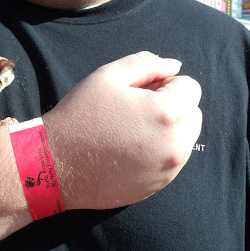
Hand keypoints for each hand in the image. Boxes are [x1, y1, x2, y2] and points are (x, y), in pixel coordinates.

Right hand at [43, 51, 201, 210]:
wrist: (56, 164)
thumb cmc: (80, 115)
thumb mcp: (108, 76)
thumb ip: (147, 64)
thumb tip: (175, 66)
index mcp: (167, 113)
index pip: (191, 87)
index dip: (166, 82)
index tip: (141, 90)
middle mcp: (175, 144)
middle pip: (193, 114)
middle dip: (173, 106)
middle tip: (136, 108)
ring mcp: (168, 169)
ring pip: (185, 139)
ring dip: (169, 129)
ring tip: (131, 129)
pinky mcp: (158, 186)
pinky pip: (172, 161)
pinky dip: (159, 151)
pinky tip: (128, 149)